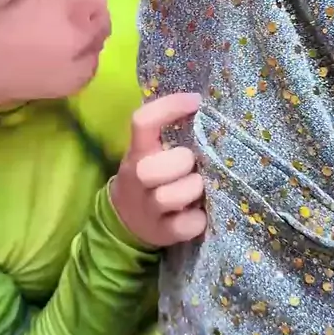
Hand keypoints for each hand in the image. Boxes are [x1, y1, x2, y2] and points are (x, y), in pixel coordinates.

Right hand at [111, 92, 205, 246]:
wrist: (128, 220)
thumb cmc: (151, 176)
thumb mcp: (149, 152)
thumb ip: (168, 133)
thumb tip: (205, 105)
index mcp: (138, 151)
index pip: (142, 122)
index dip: (169, 107)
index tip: (196, 101)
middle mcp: (138, 178)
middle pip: (151, 169)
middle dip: (181, 162)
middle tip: (193, 163)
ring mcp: (147, 208)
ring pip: (168, 197)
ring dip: (192, 190)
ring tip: (199, 188)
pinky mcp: (161, 233)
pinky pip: (183, 226)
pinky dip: (196, 220)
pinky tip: (198, 213)